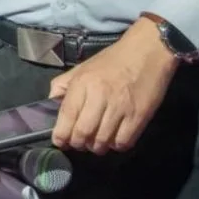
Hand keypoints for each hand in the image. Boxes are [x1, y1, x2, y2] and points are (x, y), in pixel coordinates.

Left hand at [48, 17, 179, 154]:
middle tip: (79, 143)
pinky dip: (116, 145)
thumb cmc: (112, 60)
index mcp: (83, 83)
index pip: (67, 115)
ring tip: (96, 142)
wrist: (148, 51)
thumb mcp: (81, 68)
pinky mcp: (139, 116)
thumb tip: (50, 105)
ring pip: (102, 141)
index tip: (60, 141)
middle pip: (83, 132)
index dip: (60, 135)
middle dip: (78, 144)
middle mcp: (100, 96)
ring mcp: (121, 107)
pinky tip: (114, 138)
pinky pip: (124, 142)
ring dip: (97, 147)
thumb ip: (63, 86)